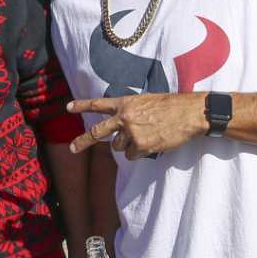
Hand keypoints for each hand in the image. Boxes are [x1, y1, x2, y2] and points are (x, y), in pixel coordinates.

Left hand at [69, 94, 205, 158]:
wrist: (188, 113)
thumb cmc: (171, 106)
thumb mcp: (146, 101)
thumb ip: (130, 111)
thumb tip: (120, 126)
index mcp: (125, 103)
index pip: (99, 104)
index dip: (82, 105)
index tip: (68, 107)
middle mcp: (124, 117)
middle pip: (97, 131)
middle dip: (83, 141)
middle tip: (73, 148)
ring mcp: (131, 132)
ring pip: (118, 147)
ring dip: (128, 145)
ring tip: (145, 136)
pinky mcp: (141, 146)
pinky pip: (132, 155)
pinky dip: (140, 153)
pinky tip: (152, 143)